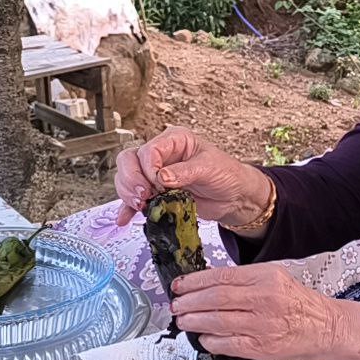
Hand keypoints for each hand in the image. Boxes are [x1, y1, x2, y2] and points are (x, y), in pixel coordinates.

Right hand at [114, 126, 270, 227]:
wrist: (234, 196)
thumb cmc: (227, 174)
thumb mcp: (209, 168)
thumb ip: (185, 172)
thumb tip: (162, 177)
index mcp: (174, 140)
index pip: (149, 150)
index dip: (148, 168)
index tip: (158, 184)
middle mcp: (161, 155)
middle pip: (129, 161)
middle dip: (132, 180)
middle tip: (144, 196)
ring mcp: (155, 174)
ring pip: (127, 178)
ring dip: (129, 193)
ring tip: (142, 207)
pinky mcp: (155, 193)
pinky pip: (134, 199)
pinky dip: (127, 208)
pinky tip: (125, 218)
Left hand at [171, 263, 359, 359]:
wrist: (328, 329)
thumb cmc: (300, 304)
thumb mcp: (276, 279)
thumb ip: (245, 280)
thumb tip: (208, 285)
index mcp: (265, 276)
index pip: (221, 276)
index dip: (194, 281)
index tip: (179, 285)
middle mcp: (264, 298)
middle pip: (214, 298)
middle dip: (189, 302)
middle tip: (176, 305)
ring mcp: (262, 324)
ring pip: (216, 321)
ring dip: (194, 321)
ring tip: (183, 320)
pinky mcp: (261, 347)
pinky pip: (226, 344)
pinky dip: (210, 341)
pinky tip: (203, 338)